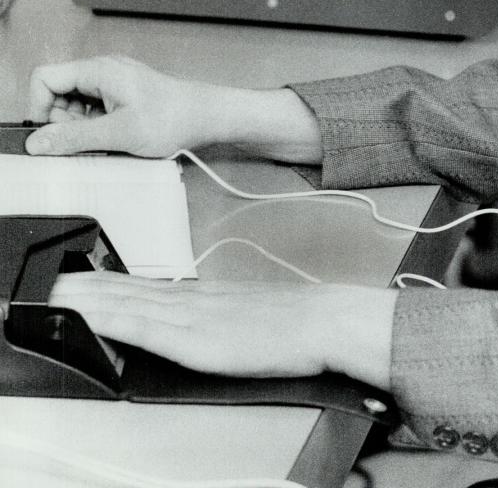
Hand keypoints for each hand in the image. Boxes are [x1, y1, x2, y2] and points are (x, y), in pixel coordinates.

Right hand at [26, 55, 219, 156]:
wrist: (206, 117)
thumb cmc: (173, 117)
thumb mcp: (117, 133)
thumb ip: (74, 137)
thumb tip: (38, 141)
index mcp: (98, 70)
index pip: (45, 78)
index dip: (38, 107)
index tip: (47, 133)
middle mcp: (103, 72)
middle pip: (57, 93)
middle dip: (61, 121)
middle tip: (83, 139)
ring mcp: (112, 84)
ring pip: (74, 105)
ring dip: (79, 127)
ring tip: (104, 139)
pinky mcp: (120, 97)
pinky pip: (92, 111)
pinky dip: (94, 128)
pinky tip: (112, 138)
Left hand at [49, 271, 395, 388]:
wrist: (322, 321)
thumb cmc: (295, 323)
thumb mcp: (251, 312)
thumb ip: (221, 313)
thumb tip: (202, 320)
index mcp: (205, 296)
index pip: (145, 288)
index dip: (107, 285)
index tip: (79, 280)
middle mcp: (192, 301)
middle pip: (128, 292)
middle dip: (86, 289)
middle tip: (51, 283)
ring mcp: (191, 318)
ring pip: (128, 305)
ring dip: (88, 300)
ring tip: (57, 295)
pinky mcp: (195, 339)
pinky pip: (143, 328)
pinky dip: (112, 320)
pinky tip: (91, 317)